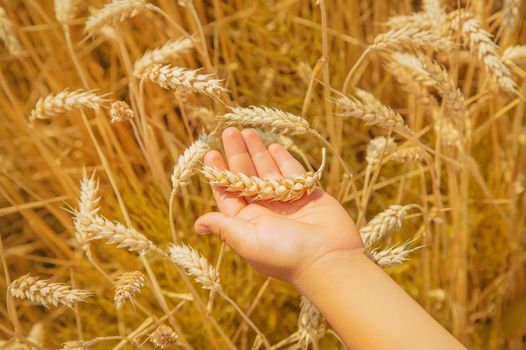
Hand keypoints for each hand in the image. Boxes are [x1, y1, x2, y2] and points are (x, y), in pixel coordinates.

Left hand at [195, 128, 362, 282]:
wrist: (329, 259)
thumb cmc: (284, 253)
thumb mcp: (247, 240)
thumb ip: (224, 226)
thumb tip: (198, 224)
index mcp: (248, 222)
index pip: (229, 193)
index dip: (219, 173)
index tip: (212, 153)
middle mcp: (265, 210)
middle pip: (247, 176)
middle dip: (237, 154)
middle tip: (229, 132)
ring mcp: (286, 201)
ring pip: (268, 170)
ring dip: (257, 151)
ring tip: (247, 132)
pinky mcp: (307, 194)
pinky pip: (292, 172)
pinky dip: (282, 158)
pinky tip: (272, 145)